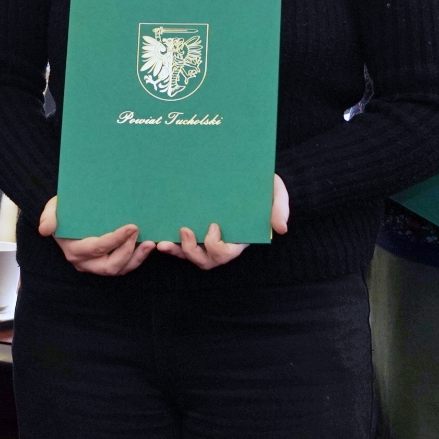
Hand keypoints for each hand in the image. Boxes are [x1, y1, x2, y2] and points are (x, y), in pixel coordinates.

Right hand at [37, 196, 159, 276]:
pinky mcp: (107, 264)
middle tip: (138, 231)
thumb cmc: (64, 210)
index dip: (115, 240)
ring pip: (119, 269)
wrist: (69, 216)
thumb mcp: (53, 208)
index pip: (96, 248)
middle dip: (127, 251)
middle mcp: (84, 262)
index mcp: (73, 249)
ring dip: (136, 258)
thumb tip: (45, 229)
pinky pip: (124, 267)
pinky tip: (147, 246)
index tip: (131, 227)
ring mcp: (96, 266)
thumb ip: (48, 216)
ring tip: (149, 243)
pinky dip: (137, 259)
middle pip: (109, 265)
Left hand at [155, 174, 289, 269]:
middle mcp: (222, 242)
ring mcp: (207, 237)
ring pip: (190, 256)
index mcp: (240, 238)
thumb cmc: (265, 187)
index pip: (226, 254)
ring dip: (175, 251)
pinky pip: (181, 243)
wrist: (253, 177)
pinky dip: (170, 242)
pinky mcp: (195, 227)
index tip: (212, 226)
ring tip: (160, 242)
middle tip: (183, 232)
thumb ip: (279, 209)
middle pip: (205, 261)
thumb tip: (281, 228)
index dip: (216, 246)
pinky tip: (156, 234)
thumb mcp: (276, 194)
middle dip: (191, 252)